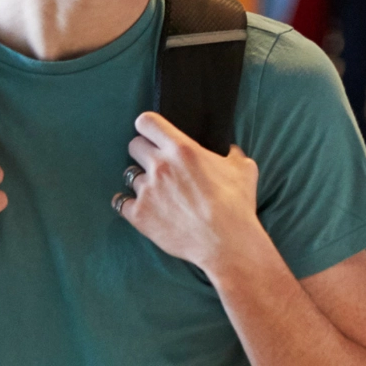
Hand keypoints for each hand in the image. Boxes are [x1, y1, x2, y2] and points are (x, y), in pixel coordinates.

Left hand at [121, 112, 259, 272]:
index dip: (149, 127)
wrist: (226, 243)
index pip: (147, 122)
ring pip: (130, 175)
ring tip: (157, 193)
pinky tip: (143, 208)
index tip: (154, 135)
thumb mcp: (243, 169)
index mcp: (182, 149)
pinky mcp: (139, 214)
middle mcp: (160, 166)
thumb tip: (229, 151)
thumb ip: (231, 154)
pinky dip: (130, 204)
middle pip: (134, 146)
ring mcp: (146, 190)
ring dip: (142, 181)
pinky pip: (121, 202)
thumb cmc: (236, 205)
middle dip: (144, 152)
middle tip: (157, 165)